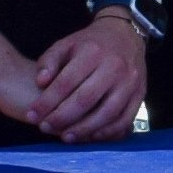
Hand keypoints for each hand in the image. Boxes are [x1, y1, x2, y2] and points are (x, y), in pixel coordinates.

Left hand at [9, 15, 150, 144]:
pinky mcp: (140, 94)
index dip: (46, 102)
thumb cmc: (90, 44)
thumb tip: (40, 83)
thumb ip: (48, 61)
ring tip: (65, 137)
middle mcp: (114, 67)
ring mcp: (130, 82)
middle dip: (62, 118)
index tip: (32, 115)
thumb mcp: (66, 44)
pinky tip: (91, 137)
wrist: (125, 35)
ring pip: (107, 113)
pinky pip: (125, 119)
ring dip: (84, 129)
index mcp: (92, 52)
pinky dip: (108, 131)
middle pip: (85, 100)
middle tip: (45, 127)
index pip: (66, 82)